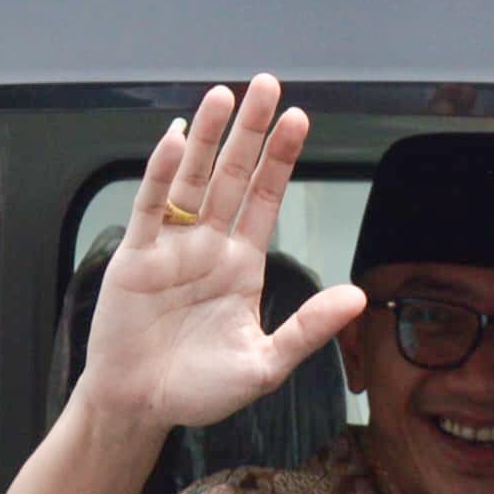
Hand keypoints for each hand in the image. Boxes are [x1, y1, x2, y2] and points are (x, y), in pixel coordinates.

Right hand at [73, 76, 362, 432]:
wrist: (139, 407)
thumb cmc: (198, 389)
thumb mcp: (264, 364)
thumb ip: (308, 330)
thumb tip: (357, 298)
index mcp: (242, 264)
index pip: (265, 198)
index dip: (280, 159)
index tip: (299, 119)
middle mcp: (208, 245)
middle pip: (232, 175)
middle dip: (249, 131)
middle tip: (266, 85)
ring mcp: (171, 246)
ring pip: (192, 180)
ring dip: (206, 138)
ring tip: (223, 97)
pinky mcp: (136, 256)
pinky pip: (151, 206)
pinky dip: (162, 173)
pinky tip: (176, 139)